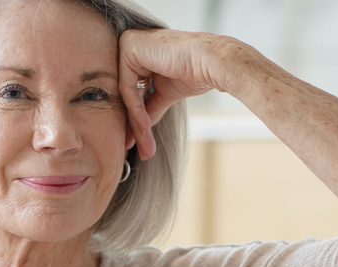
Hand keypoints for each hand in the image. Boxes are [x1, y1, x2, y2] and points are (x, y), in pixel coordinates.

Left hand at [118, 29, 260, 158]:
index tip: (138, 144)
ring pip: (125, 94)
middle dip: (134, 126)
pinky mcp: (129, 46)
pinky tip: (145, 128)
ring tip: (145, 145)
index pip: (131, 91)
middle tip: (141, 151)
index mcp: (139, 52)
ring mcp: (128, 43)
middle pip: (126, 94)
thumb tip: (139, 129)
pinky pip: (127, 88)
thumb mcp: (165, 93)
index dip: (135, 120)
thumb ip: (149, 106)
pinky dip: (135, 111)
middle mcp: (130, 45)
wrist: (212, 64)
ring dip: (136, 123)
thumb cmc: (196, 73)